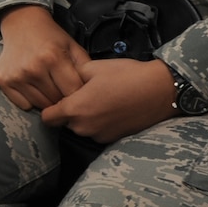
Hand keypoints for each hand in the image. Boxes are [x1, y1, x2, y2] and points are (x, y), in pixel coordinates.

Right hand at [0, 5, 91, 110]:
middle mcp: (34, 68)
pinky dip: (31, 101)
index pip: (72, 92)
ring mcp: (17, 76)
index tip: (79, 92)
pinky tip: (34, 89)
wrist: (21, 23)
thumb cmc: (50, 36)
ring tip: (49, 89)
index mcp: (54, 58)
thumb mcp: (72, 46)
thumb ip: (85, 67)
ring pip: (40, 105)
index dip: (78, 95)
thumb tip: (92, 91)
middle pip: (56, 100)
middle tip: (63, 90)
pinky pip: (23, 104)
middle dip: (63, 99)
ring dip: (47, 101)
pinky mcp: (4, 81)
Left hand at [40, 57, 177, 142]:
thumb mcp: (94, 67)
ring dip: (85, 117)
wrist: (160, 90)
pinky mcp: (113, 139)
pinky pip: (97, 132)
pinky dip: (100, 123)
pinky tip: (113, 108)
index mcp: (75, 109)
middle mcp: (84, 128)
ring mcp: (99, 136)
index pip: (47, 118)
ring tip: (102, 99)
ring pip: (81, 128)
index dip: (49, 107)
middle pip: (65, 123)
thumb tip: (64, 80)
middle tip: (85, 94)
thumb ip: (72, 75)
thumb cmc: (126, 76)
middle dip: (69, 111)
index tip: (58, 98)